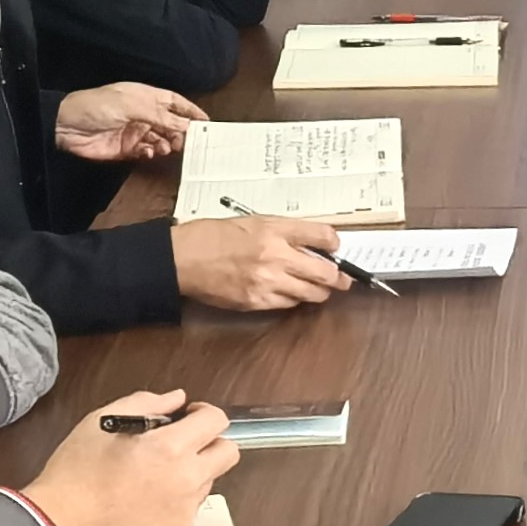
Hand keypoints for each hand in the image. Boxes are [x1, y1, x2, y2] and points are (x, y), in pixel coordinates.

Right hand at [15, 389, 231, 525]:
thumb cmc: (74, 475)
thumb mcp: (101, 422)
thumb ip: (145, 403)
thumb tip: (174, 399)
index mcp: (168, 448)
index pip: (216, 421)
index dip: (205, 413)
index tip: (190, 417)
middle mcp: (185, 480)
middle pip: (228, 453)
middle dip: (210, 442)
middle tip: (183, 443)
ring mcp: (184, 509)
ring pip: (209, 481)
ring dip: (192, 471)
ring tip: (154, 473)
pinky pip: (190, 508)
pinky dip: (177, 499)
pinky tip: (147, 497)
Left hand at [55, 83, 198, 162]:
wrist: (68, 126)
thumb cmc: (97, 106)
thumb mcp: (133, 106)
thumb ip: (162, 116)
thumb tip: (186, 124)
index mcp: (145, 96)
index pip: (175, 102)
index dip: (190, 110)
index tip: (206, 121)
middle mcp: (143, 113)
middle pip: (171, 123)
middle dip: (182, 131)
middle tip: (190, 141)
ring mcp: (135, 131)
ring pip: (162, 138)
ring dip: (168, 143)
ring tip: (169, 146)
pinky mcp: (127, 148)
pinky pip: (147, 151)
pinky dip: (153, 153)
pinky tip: (152, 152)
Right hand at [168, 211, 345, 311]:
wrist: (183, 258)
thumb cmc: (212, 236)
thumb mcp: (250, 220)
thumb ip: (281, 230)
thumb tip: (309, 241)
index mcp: (274, 229)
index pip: (321, 235)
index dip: (334, 243)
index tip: (335, 247)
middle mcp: (275, 255)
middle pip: (326, 272)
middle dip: (339, 277)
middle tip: (343, 279)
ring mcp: (267, 281)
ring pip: (312, 294)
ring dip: (319, 292)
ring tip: (318, 288)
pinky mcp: (257, 301)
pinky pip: (288, 304)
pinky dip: (294, 299)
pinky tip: (289, 293)